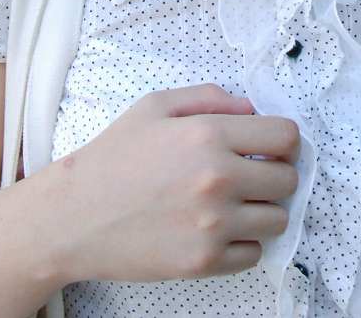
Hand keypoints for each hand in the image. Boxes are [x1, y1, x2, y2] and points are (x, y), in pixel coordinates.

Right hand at [55, 83, 299, 282]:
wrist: (73, 216)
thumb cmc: (113, 156)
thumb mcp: (156, 106)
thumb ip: (209, 98)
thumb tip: (251, 108)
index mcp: (209, 135)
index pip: (286, 136)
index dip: (284, 140)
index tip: (271, 147)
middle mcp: (218, 179)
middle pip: (288, 179)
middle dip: (276, 174)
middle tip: (252, 176)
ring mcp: (213, 224)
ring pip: (278, 220)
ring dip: (263, 210)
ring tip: (236, 203)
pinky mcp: (203, 262)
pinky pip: (254, 254)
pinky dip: (243, 243)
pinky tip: (218, 228)